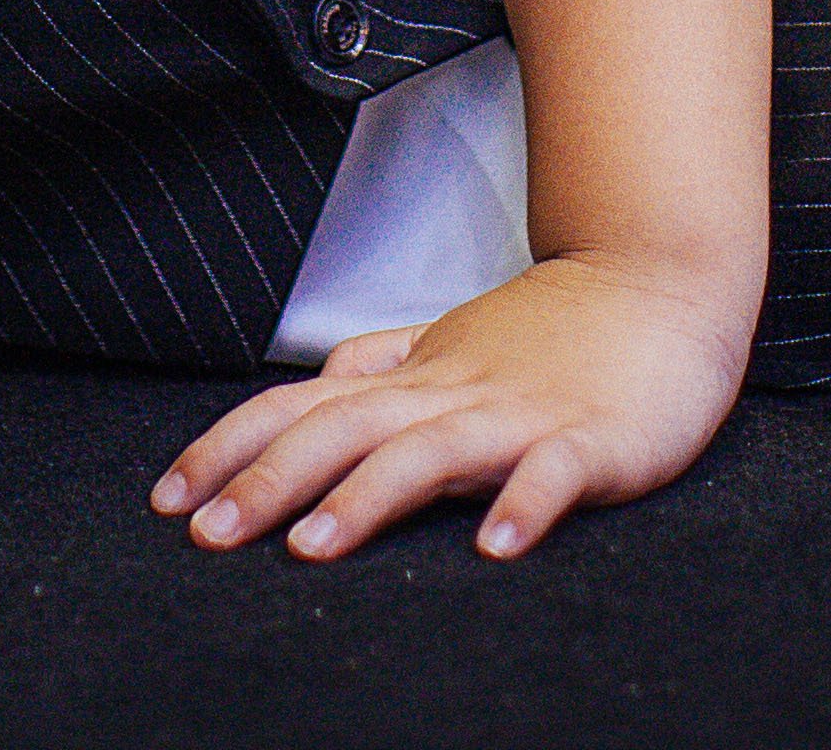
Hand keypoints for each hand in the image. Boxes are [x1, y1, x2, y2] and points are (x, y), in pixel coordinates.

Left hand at [150, 252, 750, 564]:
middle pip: (345, 431)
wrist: (664, 282)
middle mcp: (451, 392)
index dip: (231, 448)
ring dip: (368, 498)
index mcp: (413, 377)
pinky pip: (555, 472)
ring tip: (313, 548)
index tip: (166, 498)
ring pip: (431, 452)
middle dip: (270, 482)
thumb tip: (318, 373)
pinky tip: (497, 548)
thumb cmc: (555, 328)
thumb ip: (386, 358)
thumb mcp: (455, 339)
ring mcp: (521, 414)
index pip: (300, 406)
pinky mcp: (594, 438)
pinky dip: (525, 506)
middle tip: (207, 536)